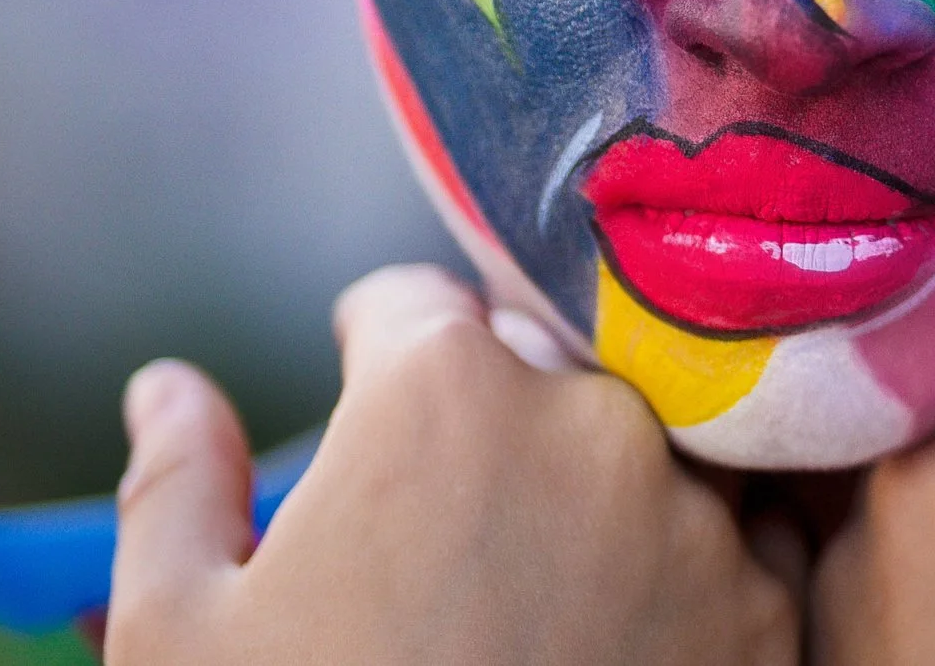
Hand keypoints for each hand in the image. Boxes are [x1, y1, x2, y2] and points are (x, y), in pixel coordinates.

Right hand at [105, 265, 796, 665]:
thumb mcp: (183, 635)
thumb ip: (178, 485)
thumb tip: (168, 391)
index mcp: (446, 393)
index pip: (415, 302)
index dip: (373, 349)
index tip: (359, 394)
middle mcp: (594, 420)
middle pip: (539, 359)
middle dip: (487, 408)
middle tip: (437, 514)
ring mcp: (697, 512)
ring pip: (647, 439)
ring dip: (596, 477)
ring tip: (532, 576)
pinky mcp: (766, 604)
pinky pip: (730, 536)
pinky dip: (680, 564)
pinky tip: (614, 632)